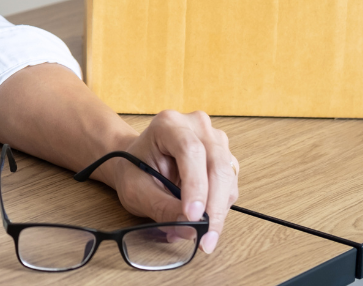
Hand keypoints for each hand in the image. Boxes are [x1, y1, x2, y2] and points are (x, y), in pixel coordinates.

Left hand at [110, 110, 237, 254]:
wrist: (136, 160)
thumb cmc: (132, 169)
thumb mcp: (136, 190)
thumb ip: (161, 207)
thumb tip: (190, 229)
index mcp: (169, 124)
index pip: (190, 150)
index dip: (195, 185)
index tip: (193, 216)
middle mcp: (196, 126)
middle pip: (217, 164)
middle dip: (213, 206)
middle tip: (205, 238)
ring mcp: (214, 139)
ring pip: (228, 177)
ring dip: (218, 210)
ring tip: (200, 235)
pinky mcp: (224, 157)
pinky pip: (230, 186)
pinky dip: (219, 208)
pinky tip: (204, 222)